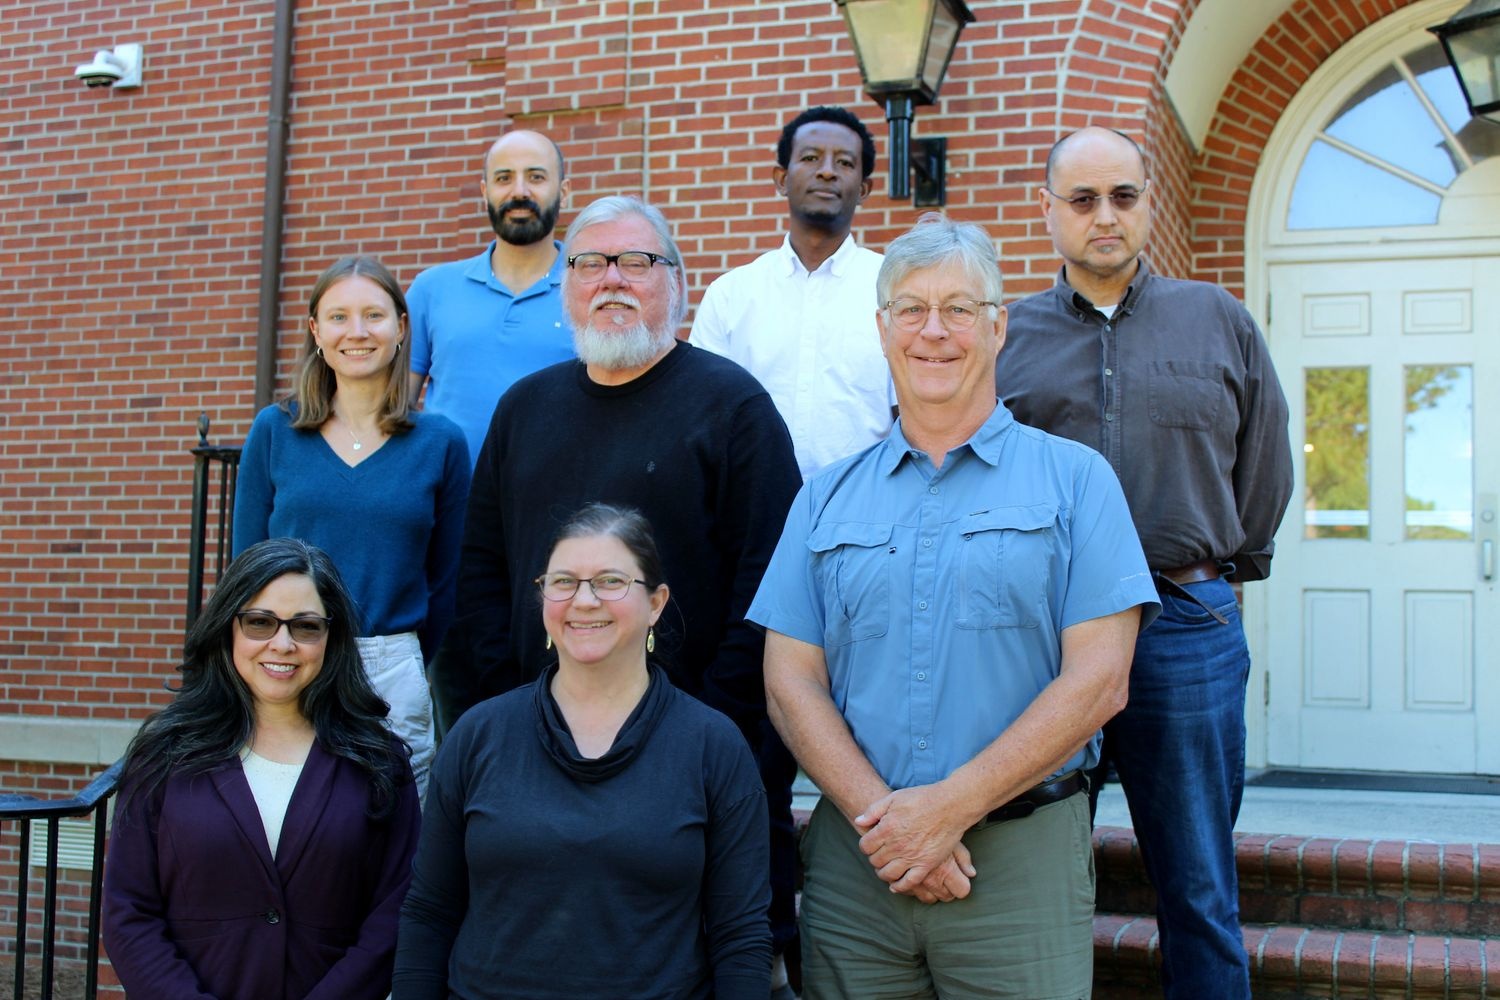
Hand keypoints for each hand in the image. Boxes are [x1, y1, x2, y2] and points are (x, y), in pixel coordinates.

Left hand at [853, 785, 971, 895]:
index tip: (871, 843)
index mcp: (886, 829)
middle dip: (874, 858)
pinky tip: (895, 886)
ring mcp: (911, 857)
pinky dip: (899, 887)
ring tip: (885, 869)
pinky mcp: (926, 865)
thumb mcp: (893, 797)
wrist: (950, 806)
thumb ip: (873, 811)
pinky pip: (908, 882)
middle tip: (879, 855)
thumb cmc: (922, 799)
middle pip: (875, 861)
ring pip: (888, 874)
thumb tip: (858, 821)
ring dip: (883, 873)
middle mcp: (896, 846)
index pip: (865, 846)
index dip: (866, 845)